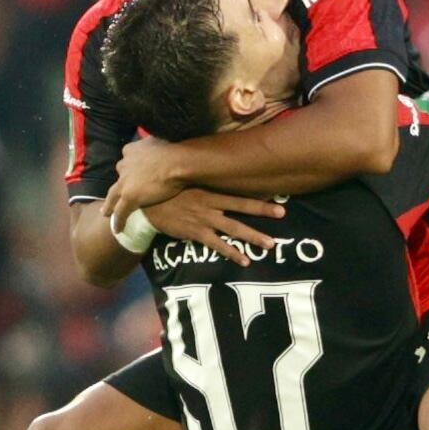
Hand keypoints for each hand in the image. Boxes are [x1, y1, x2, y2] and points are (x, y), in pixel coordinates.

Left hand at [102, 138, 187, 223]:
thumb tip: (163, 142)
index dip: (130, 165)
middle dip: (121, 183)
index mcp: (132, 149)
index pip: (127, 157)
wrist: (178, 161)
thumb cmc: (176, 149)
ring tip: (106, 212)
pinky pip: (121, 212)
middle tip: (123, 191)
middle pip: (119, 176)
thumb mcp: (162, 141)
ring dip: (109, 205)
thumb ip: (156, 144)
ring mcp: (125, 181)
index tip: (133, 171)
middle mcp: (125, 164)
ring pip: (113, 196)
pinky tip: (117, 229)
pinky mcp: (130, 197)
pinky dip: (118, 221)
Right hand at [138, 186, 287, 263]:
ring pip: (234, 228)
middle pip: (241, 206)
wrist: (146, 205)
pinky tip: (245, 261)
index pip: (237, 188)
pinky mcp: (196, 233)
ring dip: (253, 237)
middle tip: (282, 213)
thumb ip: (200, 178)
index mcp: (209, 189)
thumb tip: (211, 168)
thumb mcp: (184, 180)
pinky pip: (217, 245)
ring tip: (270, 244)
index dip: (254, 189)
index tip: (274, 190)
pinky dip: (232, 254)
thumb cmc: (166, 192)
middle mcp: (210, 203)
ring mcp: (204, 219)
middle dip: (263, 210)